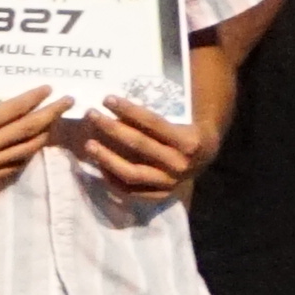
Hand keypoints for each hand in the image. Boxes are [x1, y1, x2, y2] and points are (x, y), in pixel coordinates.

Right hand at [0, 89, 68, 195]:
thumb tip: (10, 93)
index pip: (16, 109)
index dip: (36, 98)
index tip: (50, 88)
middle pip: (28, 129)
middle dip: (51, 113)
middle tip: (67, 102)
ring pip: (25, 149)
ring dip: (43, 134)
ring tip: (53, 122)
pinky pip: (12, 167)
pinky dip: (25, 154)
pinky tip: (31, 143)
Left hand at [74, 97, 206, 201]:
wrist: (206, 157)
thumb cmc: (188, 130)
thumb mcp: (181, 118)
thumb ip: (155, 113)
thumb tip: (119, 100)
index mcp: (189, 142)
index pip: (153, 123)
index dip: (129, 110)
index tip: (107, 99)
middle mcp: (180, 164)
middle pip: (139, 145)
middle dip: (112, 128)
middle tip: (91, 115)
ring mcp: (169, 183)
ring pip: (132, 172)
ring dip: (107, 158)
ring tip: (88, 144)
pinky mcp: (160, 195)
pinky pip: (131, 191)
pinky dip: (113, 180)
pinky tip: (99, 165)